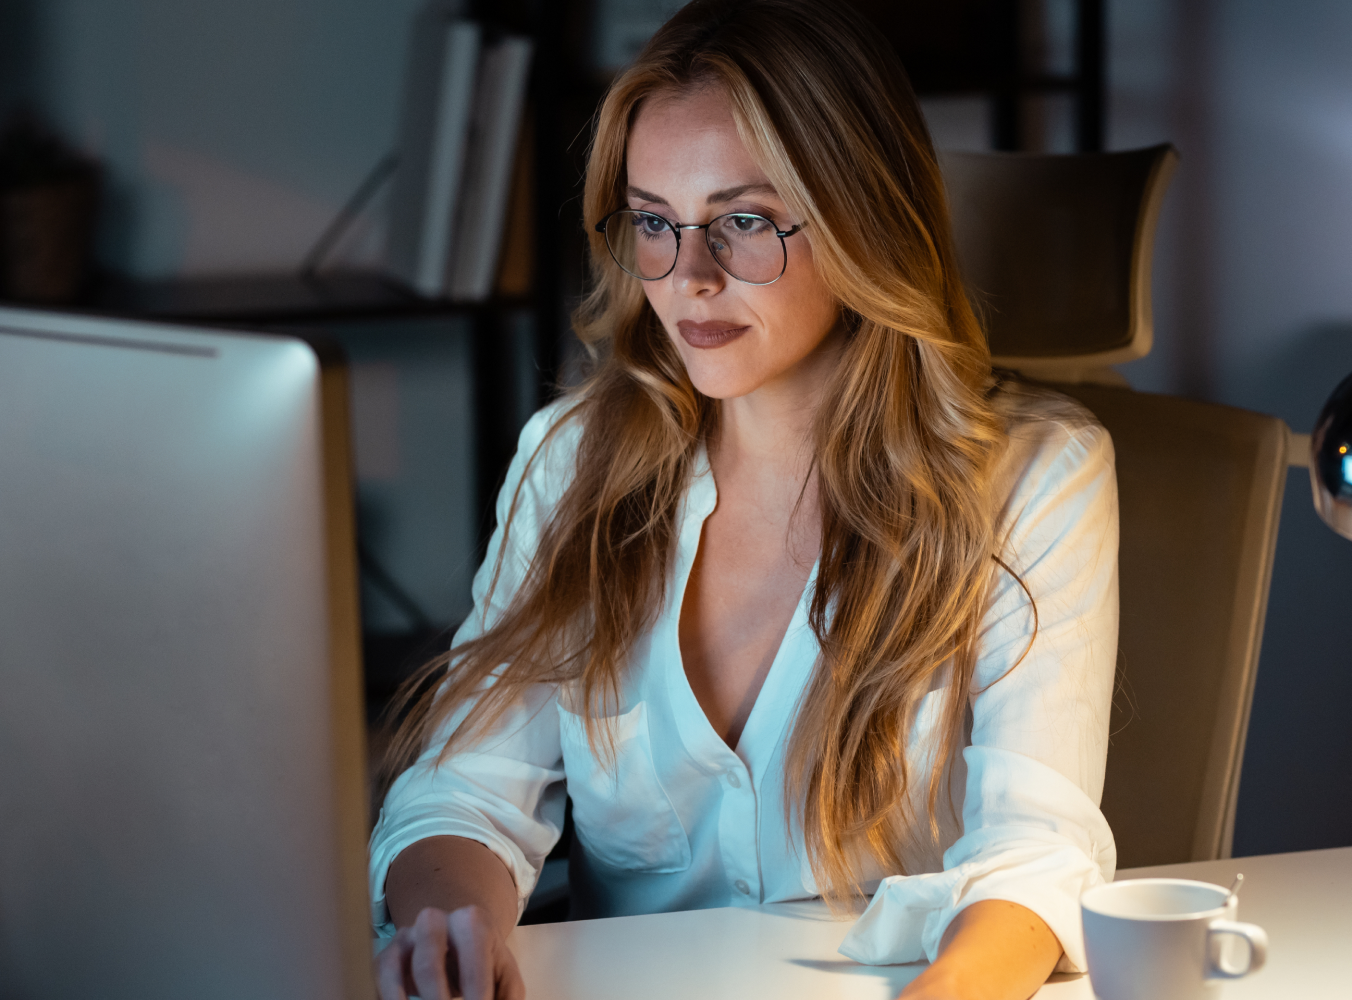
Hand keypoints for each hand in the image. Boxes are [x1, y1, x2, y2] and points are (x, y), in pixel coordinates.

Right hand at [376, 904, 525, 999]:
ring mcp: (405, 937)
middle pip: (428, 962)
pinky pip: (377, 978)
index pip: (473, 960)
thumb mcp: (504, 974)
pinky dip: (386, 998)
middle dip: (436, 999)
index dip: (477, 995)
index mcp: (470, 922)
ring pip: (392, 967)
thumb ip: (507, 996)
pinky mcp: (385, 956)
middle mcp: (434, 921)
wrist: (456, 936)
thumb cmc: (484, 960)